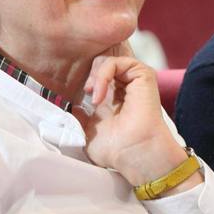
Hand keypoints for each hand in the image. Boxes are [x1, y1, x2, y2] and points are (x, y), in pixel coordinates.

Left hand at [79, 55, 190, 189]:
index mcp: (113, 99)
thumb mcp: (86, 131)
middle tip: (86, 93)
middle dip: (89, 76)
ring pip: (108, 61)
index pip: (96, 77)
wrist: (133, 153)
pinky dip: (103, 73)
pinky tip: (99, 93)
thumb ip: (79, 116)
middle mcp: (124, 88)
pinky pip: (118, 62)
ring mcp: (134, 81)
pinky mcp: (143, 75)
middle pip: (101, 65)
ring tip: (93, 94)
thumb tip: (70, 107)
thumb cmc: (115, 149)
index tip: (81, 97)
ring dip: (95, 75)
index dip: (85, 81)